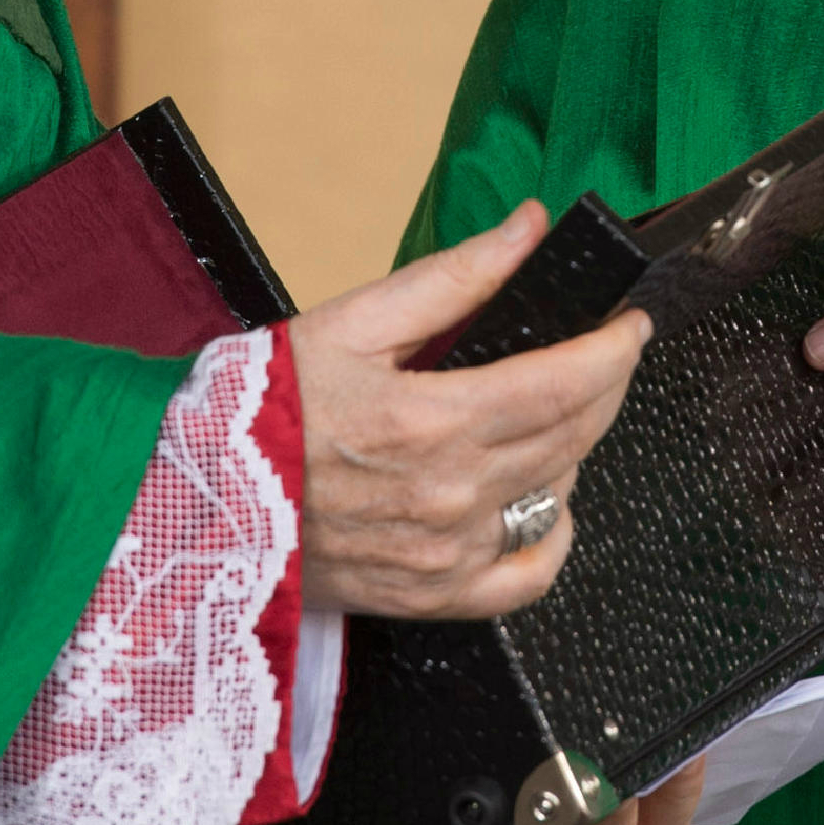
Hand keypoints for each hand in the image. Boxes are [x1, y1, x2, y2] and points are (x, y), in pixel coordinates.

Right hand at [288, 205, 649, 619]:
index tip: (631, 322)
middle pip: (575, 435)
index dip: (616, 348)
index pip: (567, 382)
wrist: (192, 502)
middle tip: (606, 352)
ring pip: (558, 495)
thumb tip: (527, 227)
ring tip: (554, 411)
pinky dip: (553, 537)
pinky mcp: (432, 596)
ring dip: (576, 447)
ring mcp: (446, 555)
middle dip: (607, 385)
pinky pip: (528, 578)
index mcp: (435, 420)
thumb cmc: (261, 409)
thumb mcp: (353, 320)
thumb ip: (454, 277)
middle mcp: (452, 495)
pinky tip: (544, 500)